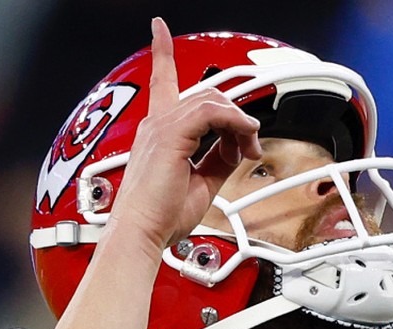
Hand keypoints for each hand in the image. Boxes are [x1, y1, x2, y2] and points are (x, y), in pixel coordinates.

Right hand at [107, 18, 263, 255]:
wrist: (141, 234)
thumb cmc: (160, 216)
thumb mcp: (202, 183)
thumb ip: (219, 159)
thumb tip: (237, 148)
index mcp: (158, 133)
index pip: (162, 83)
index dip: (162, 53)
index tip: (160, 30)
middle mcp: (156, 124)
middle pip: (204, 95)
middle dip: (234, 115)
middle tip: (251, 144)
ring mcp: (161, 127)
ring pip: (211, 100)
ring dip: (239, 122)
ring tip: (250, 145)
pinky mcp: (170, 135)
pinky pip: (212, 113)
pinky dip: (235, 124)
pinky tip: (245, 140)